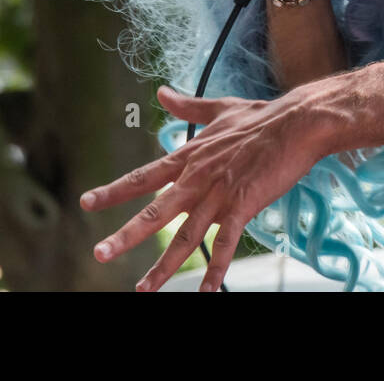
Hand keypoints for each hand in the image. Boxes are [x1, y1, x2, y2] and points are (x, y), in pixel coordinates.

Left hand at [80, 85, 327, 291]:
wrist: (297, 122)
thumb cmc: (263, 115)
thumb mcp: (219, 108)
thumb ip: (188, 104)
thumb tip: (161, 92)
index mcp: (190, 156)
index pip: (143, 176)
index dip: (114, 190)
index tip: (86, 201)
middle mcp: (197, 177)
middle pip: (154, 212)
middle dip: (125, 236)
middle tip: (99, 253)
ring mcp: (219, 193)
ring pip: (186, 236)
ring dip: (163, 266)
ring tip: (143, 288)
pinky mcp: (243, 204)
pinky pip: (226, 244)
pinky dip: (215, 270)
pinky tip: (206, 291)